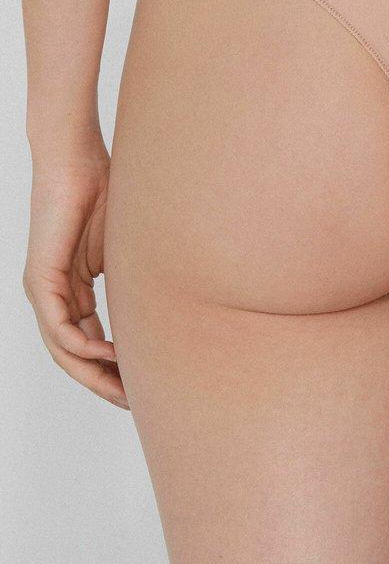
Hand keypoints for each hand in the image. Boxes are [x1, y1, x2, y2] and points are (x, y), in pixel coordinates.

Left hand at [23, 144, 127, 408]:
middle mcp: (53, 295)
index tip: (143, 386)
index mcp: (73, 289)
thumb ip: (137, 282)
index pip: (91, 341)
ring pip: (64, 349)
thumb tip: (174, 304)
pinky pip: (58, 326)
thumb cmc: (106, 191)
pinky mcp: (39, 278)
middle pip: (75, 356)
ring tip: (124, 390)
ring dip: (93, 374)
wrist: (76, 159)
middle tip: (133, 405)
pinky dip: (81, 346)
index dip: (116, 368)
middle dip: (105, 383)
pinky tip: (108, 354)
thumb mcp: (127, 250)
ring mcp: (43, 288)